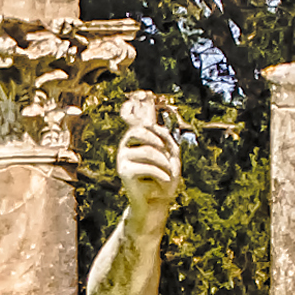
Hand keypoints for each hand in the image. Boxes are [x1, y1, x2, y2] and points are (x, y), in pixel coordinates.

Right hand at [118, 92, 182, 210]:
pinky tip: (166, 180)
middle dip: (158, 139)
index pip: (135, 118)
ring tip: (170, 174)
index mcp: (138, 139)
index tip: (141, 93)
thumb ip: (165, 139)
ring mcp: (123, 158)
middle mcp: (127, 145)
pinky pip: (146, 167)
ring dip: (164, 163)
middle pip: (140, 130)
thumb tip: (153, 125)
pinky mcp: (124, 171)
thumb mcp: (170, 155)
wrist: (157, 202)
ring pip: (148, 151)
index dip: (135, 105)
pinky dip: (161, 174)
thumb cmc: (165, 177)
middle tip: (169, 152)